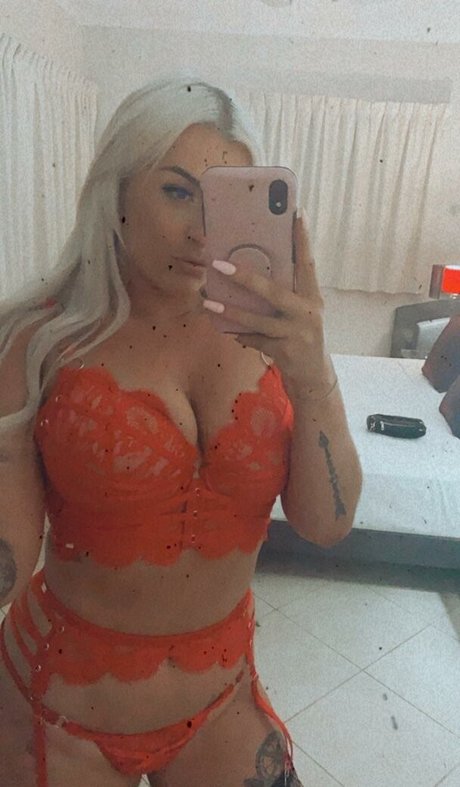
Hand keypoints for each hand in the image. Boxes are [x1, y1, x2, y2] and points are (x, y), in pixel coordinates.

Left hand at [202, 209, 334, 397]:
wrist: (313, 374)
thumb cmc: (302, 334)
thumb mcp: (301, 311)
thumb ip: (286, 292)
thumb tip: (252, 270)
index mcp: (313, 297)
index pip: (308, 263)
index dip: (303, 239)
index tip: (298, 214)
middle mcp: (307, 313)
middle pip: (273, 292)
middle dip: (245, 278)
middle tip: (219, 264)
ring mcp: (295, 333)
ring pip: (257, 320)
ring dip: (231, 312)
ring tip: (208, 302)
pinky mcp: (283, 351)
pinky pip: (254, 340)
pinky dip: (240, 334)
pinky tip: (226, 330)